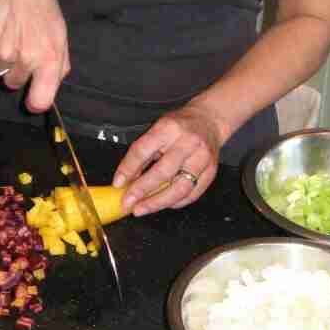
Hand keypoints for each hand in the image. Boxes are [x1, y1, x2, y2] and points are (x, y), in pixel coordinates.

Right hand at [0, 0, 69, 111]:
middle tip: (20, 44)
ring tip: (9, 34)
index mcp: (50, 59)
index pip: (40, 101)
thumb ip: (59, 66)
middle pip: (13, 84)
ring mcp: (3, 52)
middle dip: (16, 69)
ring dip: (0, 58)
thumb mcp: (60, 36)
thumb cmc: (40, 9)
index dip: (35, 101)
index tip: (32, 97)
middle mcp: (26, 58)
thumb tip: (50, 89)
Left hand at [112, 105, 227, 215]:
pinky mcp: (211, 171)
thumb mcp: (157, 130)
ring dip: (158, 202)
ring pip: (180, 188)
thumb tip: (126, 179)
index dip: (128, 168)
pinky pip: (192, 194)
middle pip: (163, 172)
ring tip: (143, 208)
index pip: (143, 150)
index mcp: (169, 128)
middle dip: (142, 190)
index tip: (118, 183)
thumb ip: (143, 153)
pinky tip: (164, 204)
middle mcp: (188, 142)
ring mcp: (202, 158)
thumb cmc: (180, 126)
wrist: (209, 120)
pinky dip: (176, 202)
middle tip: (128, 202)